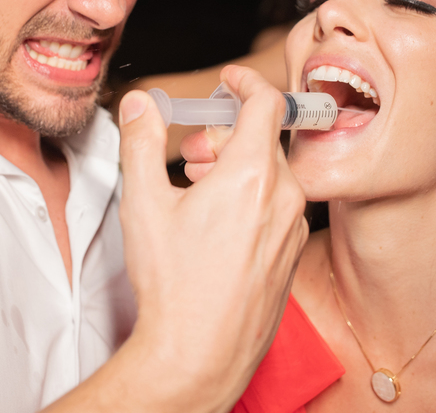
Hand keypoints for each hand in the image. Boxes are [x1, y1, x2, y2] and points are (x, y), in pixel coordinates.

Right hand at [115, 65, 307, 411]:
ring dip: (237, 166)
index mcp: (252, 175)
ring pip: (272, 173)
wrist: (199, 355)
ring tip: (198, 190)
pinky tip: (219, 223)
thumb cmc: (174, 285)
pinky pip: (279, 205)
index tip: (229, 80)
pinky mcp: (293, 254)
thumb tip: (141, 103)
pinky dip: (252, 197)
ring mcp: (294, 228)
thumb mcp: (144, 203)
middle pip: (264, 138)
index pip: (267, 102)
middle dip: (225, 134)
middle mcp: (284, 197)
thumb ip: (141, 141)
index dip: (246, 81)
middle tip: (190, 154)